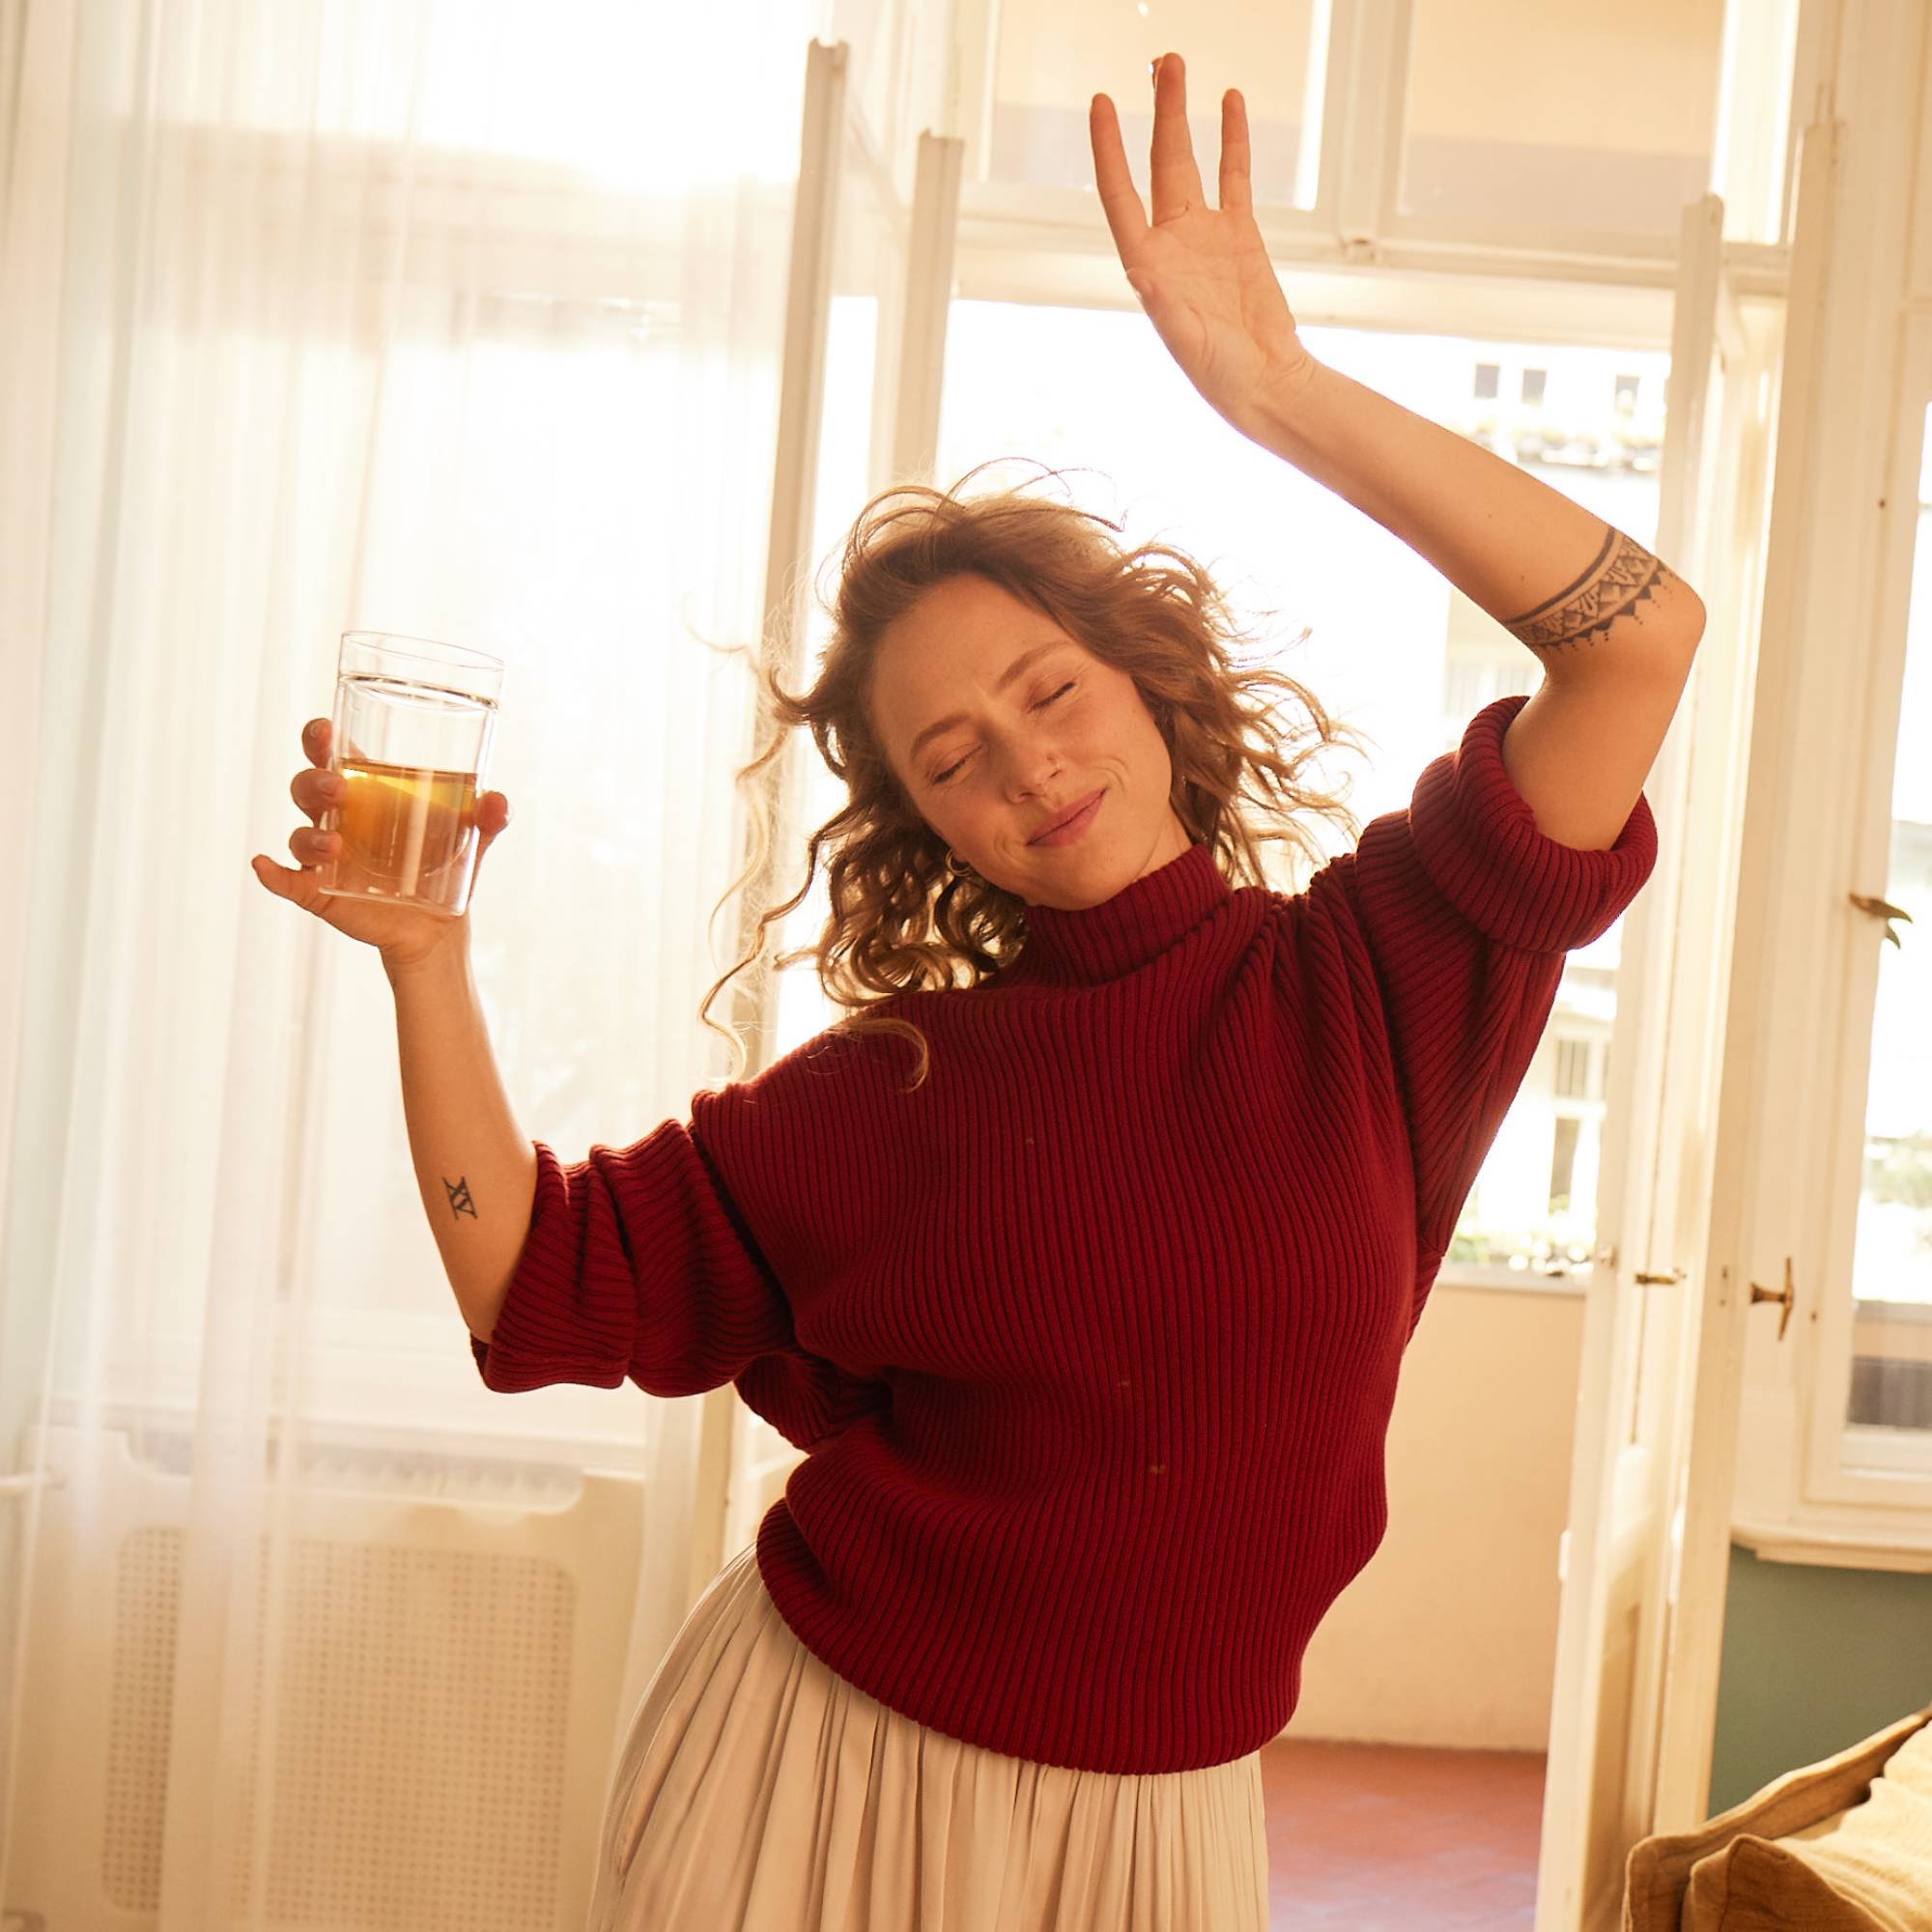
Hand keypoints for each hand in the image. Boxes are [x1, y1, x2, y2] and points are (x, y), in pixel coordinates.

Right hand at [250, 716, 512, 974]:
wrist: (439, 925)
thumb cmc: (447, 865)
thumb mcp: (472, 839)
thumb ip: (488, 818)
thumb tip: (497, 802)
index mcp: (365, 793)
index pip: (329, 754)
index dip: (319, 737)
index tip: (324, 730)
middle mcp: (337, 817)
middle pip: (306, 787)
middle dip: (314, 782)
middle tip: (339, 789)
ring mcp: (324, 855)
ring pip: (299, 834)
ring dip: (308, 835)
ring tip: (334, 844)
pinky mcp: (319, 891)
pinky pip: (285, 880)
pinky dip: (271, 874)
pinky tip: (264, 867)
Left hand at [1089, 52, 1319, 437]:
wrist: (1264, 380)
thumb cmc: (1218, 372)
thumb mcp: (1184, 339)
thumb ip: (1162, 302)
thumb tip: (1141, 271)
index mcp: (1149, 263)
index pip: (1120, 192)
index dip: (1109, 147)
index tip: (1101, 103)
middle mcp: (1172, 241)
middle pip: (1160, 162)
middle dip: (1159, 112)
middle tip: (1161, 62)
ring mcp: (1206, 234)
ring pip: (1192, 160)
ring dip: (1184, 115)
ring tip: (1177, 67)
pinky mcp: (1241, 234)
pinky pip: (1235, 176)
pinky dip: (1232, 140)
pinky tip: (1230, 102)